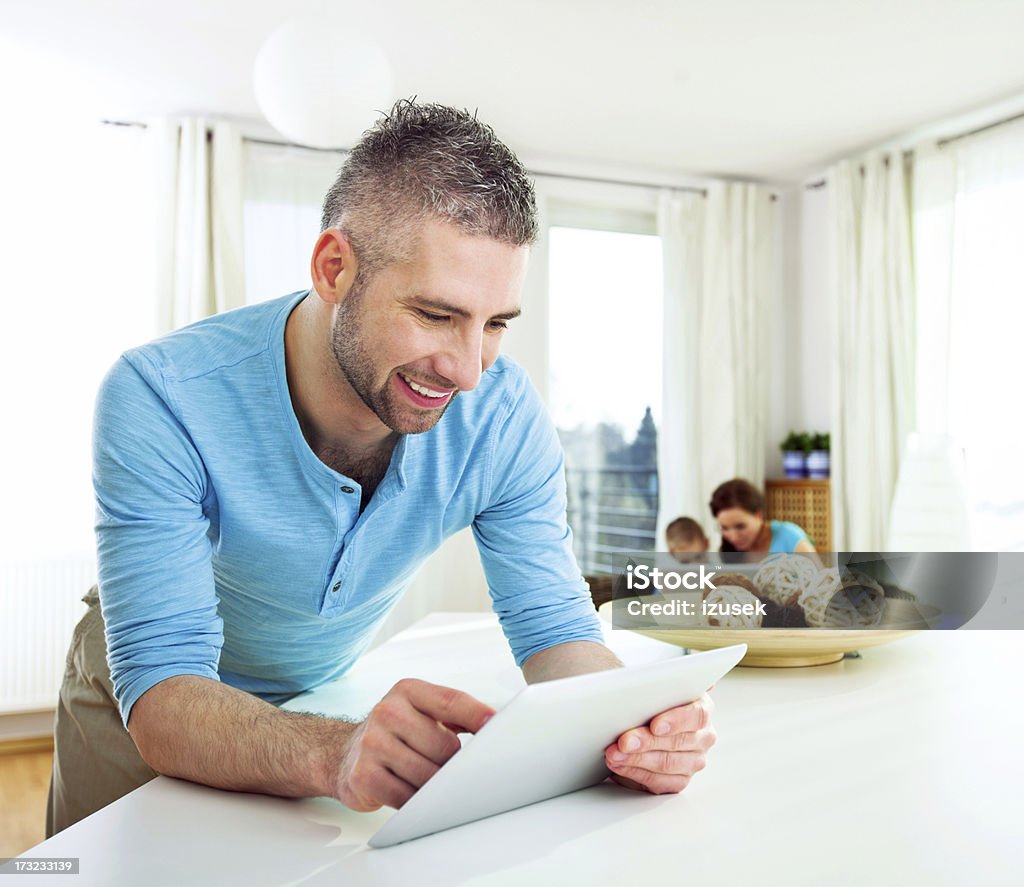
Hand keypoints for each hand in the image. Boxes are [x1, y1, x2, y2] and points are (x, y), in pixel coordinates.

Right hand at [334, 678, 493, 810]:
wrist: (343, 753)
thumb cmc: (396, 732)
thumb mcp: (422, 710)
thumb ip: (456, 714)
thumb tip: (495, 723)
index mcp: (407, 691)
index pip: (450, 701)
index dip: (477, 715)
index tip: (497, 726)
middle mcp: (387, 711)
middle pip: (444, 746)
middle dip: (451, 762)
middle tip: (443, 764)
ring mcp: (372, 743)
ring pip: (427, 776)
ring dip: (434, 785)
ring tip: (426, 777)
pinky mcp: (363, 776)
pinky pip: (406, 798)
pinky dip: (415, 801)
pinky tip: (410, 791)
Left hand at [604, 692, 715, 793]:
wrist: (641, 717)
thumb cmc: (649, 700)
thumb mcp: (655, 687)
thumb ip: (659, 682)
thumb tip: (656, 678)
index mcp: (702, 708)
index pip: (696, 715)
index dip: (676, 720)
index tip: (655, 725)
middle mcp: (703, 736)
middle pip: (677, 742)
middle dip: (646, 742)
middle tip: (623, 741)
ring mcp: (693, 761)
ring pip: (666, 764)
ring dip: (636, 760)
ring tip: (614, 754)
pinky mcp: (679, 780)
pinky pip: (659, 783)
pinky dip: (635, 774)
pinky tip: (618, 766)